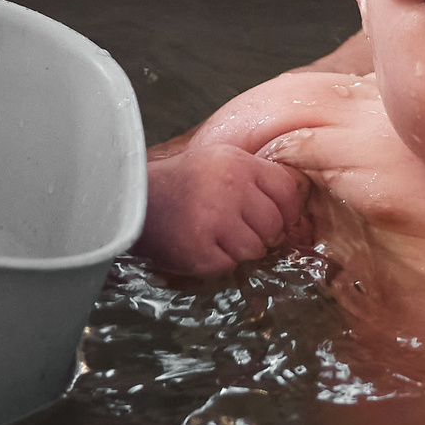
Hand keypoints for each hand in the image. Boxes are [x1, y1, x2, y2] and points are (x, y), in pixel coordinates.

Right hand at [137, 141, 304, 274]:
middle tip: (243, 231)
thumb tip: (291, 208)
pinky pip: (229, 264)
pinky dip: (219, 260)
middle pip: (274, 225)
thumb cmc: (181, 181)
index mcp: (238, 164)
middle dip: (265, 234)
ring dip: (242, 249)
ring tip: (219, 236)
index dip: (288, 211)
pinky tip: (202, 244)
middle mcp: (230, 190)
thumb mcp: (220, 159)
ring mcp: (214, 222)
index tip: (280, 219)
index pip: (287, 192)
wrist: (133, 200)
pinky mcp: (200, 252)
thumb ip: (255, 176)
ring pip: (255, 249)